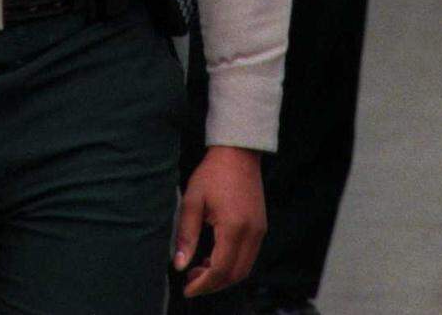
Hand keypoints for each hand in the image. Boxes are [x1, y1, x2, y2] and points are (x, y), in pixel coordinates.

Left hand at [173, 145, 264, 296]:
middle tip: (191, 280)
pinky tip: (214, 257)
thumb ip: (186, 235)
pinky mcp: (261, 228)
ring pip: (244, 269)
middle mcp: (252, 234)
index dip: (203, 284)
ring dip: (223, 276)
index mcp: (234, 228)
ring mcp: (260, 232)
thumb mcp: (193, 200)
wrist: (237, 153)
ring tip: (200, 269)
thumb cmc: (212, 173)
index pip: (221, 270)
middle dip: (213, 284)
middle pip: (235, 275)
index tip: (186, 288)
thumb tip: (179, 265)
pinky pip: (249, 257)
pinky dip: (233, 265)